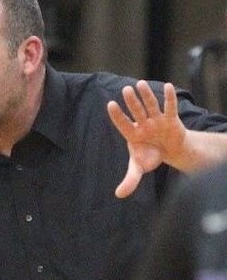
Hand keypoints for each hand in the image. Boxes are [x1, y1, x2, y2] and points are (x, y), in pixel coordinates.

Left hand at [107, 81, 184, 197]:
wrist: (169, 151)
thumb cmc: (149, 156)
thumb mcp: (138, 168)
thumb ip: (130, 180)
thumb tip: (118, 195)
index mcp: (132, 134)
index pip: (122, 123)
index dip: (117, 115)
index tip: (110, 104)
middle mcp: (143, 124)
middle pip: (136, 111)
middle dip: (131, 101)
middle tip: (126, 90)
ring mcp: (156, 120)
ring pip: (151, 105)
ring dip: (146, 95)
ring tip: (140, 84)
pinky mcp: (170, 119)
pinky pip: (170, 107)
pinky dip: (169, 97)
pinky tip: (167, 86)